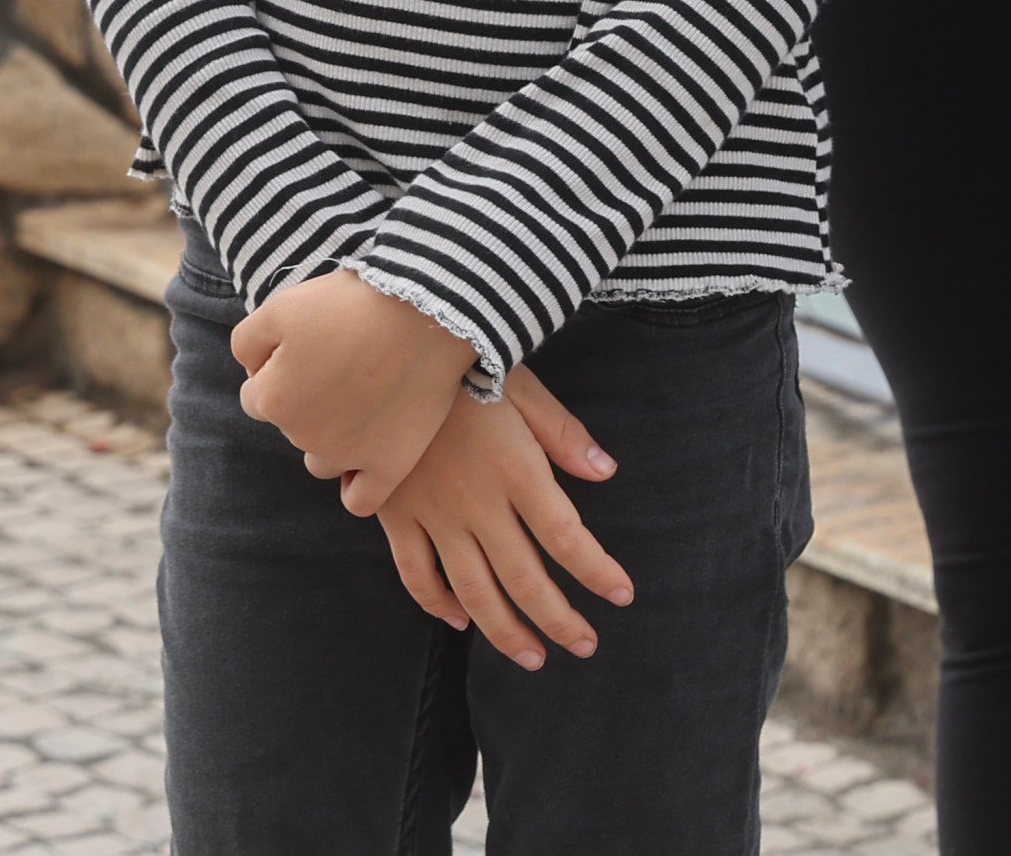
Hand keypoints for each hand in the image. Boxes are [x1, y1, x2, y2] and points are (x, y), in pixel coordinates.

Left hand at [230, 269, 470, 516]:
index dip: (279, 369)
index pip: (255, 397)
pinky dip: (356, 484)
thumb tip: (251, 371)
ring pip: (320, 462)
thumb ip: (246, 343)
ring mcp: (349, 456)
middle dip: (307, 400)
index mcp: (274, 400)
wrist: (423, 311)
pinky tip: (365, 456)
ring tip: (360, 400)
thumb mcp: (280, 306)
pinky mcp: (390, 465)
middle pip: (291, 427)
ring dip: (330, 439)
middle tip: (343, 363)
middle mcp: (305, 437)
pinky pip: (360, 500)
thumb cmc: (350, 304)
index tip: (309, 348)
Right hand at [374, 366, 632, 669]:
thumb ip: (563, 434)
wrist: (387, 353)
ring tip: (533, 657)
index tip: (622, 595)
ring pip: (472, 591)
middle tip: (585, 646)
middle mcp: (477, 503)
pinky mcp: (395, 514)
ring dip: (505, 631)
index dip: (597, 571)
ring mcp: (432, 513)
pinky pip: (417, 573)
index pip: (566, 537)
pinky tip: (460, 621)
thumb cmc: (463, 362)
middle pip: (524, 579)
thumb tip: (606, 472)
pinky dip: (437, 604)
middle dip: (558, 620)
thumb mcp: (525, 387)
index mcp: (516, 470)